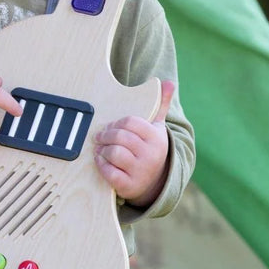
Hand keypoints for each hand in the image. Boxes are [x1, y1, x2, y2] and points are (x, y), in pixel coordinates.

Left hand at [93, 80, 174, 207]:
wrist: (155, 182)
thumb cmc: (150, 148)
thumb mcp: (157, 128)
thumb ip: (160, 105)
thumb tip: (168, 82)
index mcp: (156, 138)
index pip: (130, 122)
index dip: (116, 123)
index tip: (111, 126)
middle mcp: (151, 155)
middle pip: (120, 137)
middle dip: (106, 135)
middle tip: (99, 137)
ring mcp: (141, 171)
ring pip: (114, 153)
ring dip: (102, 150)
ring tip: (100, 148)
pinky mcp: (129, 185)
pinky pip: (110, 172)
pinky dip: (101, 164)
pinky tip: (100, 160)